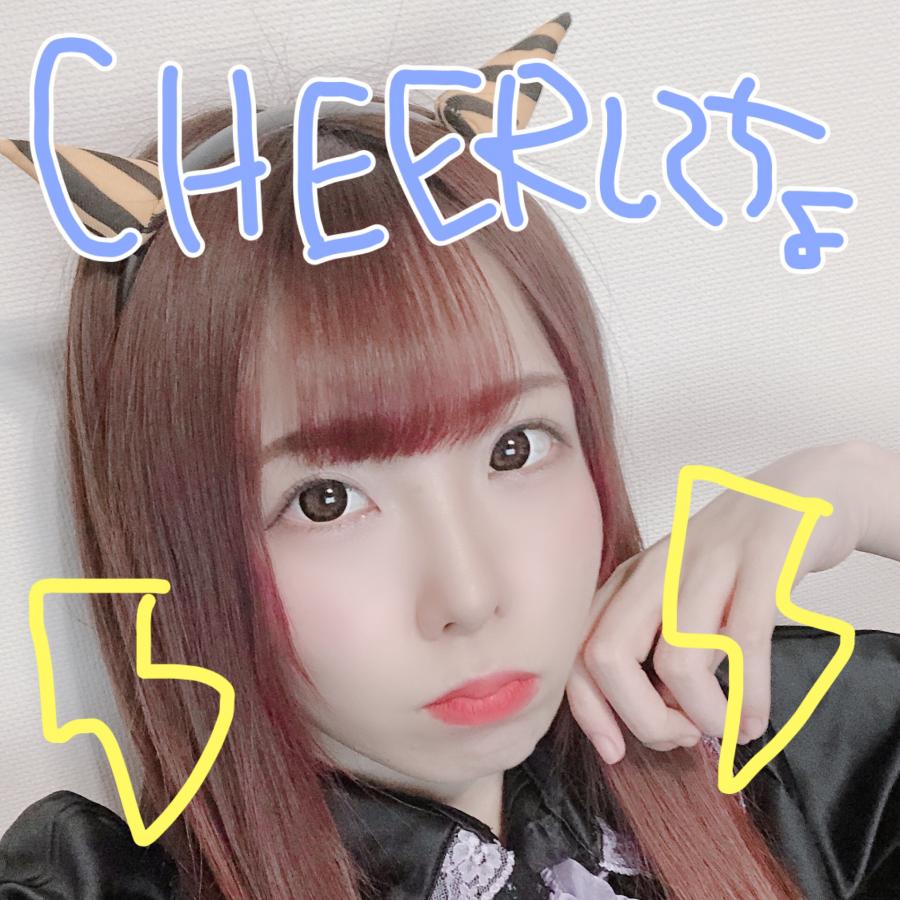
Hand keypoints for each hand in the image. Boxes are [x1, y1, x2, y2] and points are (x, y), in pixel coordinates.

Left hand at [565, 441, 866, 764]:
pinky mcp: (762, 563)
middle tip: (679, 738)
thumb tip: (646, 722)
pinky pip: (744, 644)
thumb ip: (655, 647)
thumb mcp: (677, 595)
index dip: (590, 712)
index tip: (616, 750)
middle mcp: (657, 569)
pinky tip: (755, 719)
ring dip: (700, 716)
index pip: (578, 652)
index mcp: (629, 581)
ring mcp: (708, 562)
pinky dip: (749, 698)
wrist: (801, 493)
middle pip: (608, 656)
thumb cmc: (734, 558)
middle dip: (638, 719)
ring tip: (725, 728)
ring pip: (675, 659)